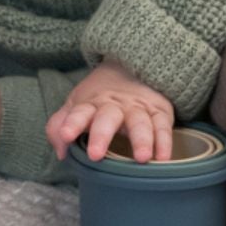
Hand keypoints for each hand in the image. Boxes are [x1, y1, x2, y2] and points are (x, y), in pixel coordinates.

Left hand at [45, 59, 174, 163]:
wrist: (131, 67)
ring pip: (139, 122)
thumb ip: (60, 127)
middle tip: (95, 154)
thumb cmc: (100, 99)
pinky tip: (164, 158)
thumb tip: (61, 152)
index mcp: (91, 104)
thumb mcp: (77, 106)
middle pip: (107, 118)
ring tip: (141, 158)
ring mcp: (138, 108)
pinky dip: (165, 142)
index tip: (66, 135)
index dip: (71, 123)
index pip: (78, 112)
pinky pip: (163, 127)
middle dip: (101, 135)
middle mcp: (114, 105)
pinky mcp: (159, 112)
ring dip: (141, 139)